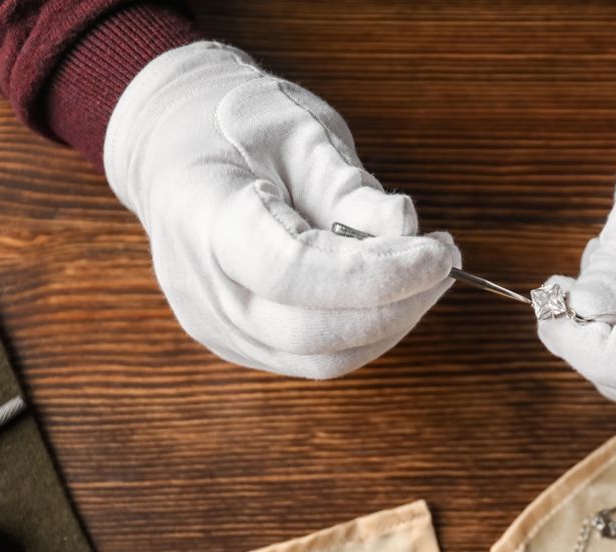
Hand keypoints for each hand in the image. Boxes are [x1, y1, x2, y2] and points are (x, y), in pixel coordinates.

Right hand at [104, 43, 457, 378]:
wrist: (172, 148)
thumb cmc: (236, 128)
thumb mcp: (301, 133)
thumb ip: (352, 189)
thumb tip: (408, 232)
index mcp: (202, 218)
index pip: (293, 272)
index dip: (377, 273)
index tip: (437, 254)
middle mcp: (201, 288)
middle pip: (311, 334)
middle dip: (395, 305)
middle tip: (443, 263)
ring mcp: (215, 326)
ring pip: (320, 359)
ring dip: (389, 323)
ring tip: (426, 274)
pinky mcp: (237, 344)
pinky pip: (313, 357)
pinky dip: (365, 331)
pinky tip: (392, 292)